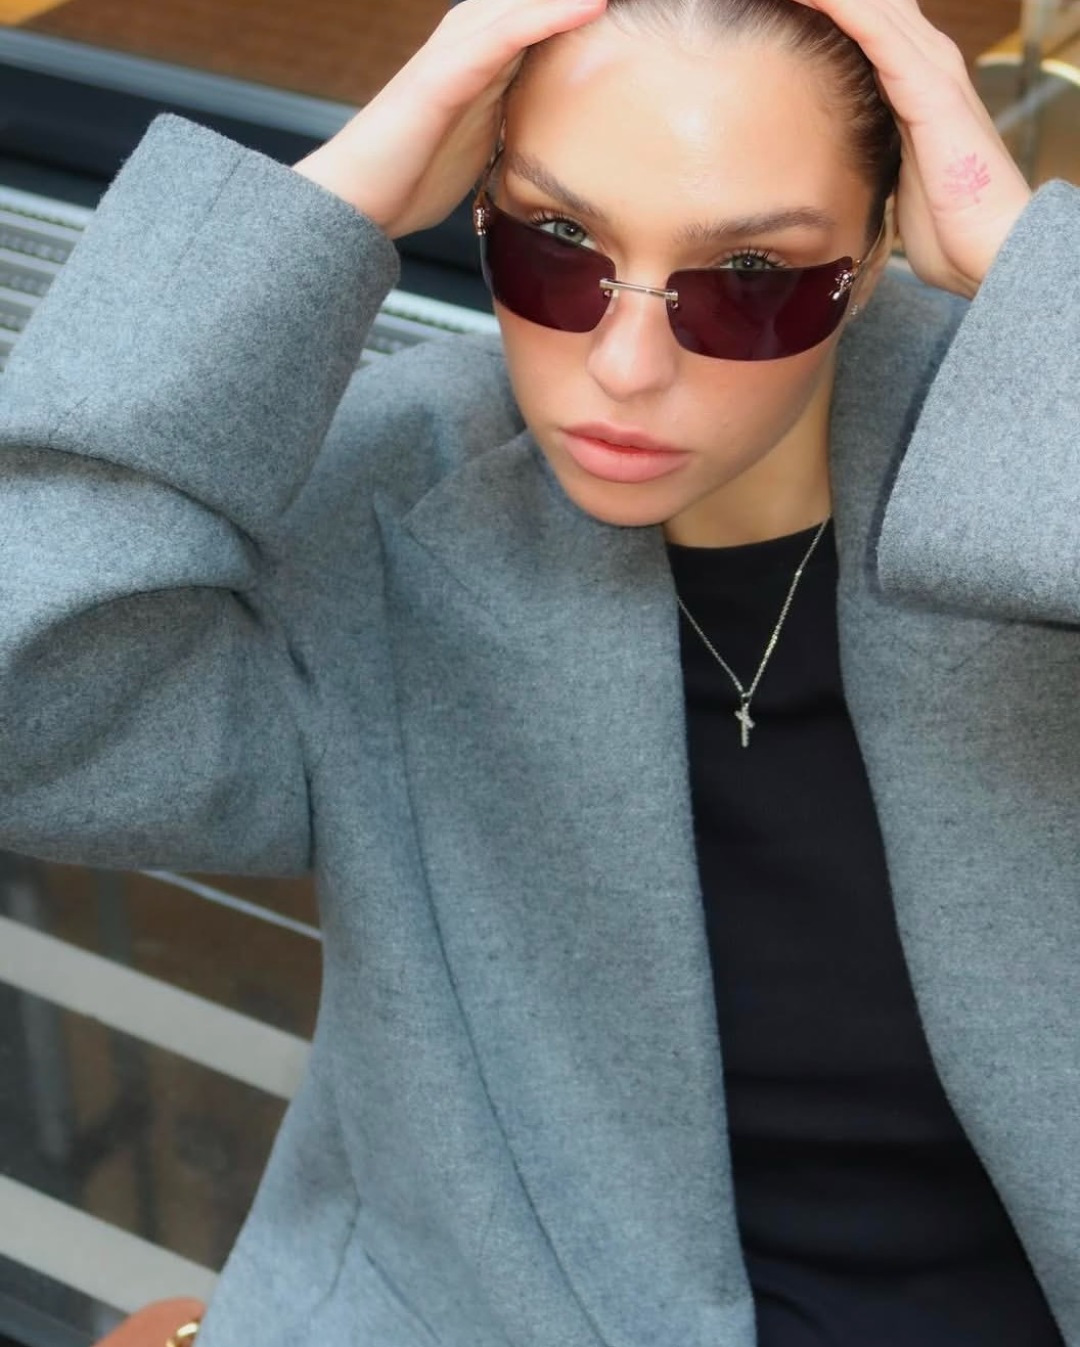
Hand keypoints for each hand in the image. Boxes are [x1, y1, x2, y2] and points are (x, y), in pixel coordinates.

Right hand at [294, 0, 606, 238]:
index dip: (578, 14)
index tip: (627, 11)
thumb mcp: (482, 149)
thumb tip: (550, 144)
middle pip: (532, 5)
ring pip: (522, 7)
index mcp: (481, 65)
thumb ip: (511, 128)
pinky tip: (587, 6)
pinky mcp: (442, 78)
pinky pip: (504, 36)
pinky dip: (546, 17)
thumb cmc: (410, 180)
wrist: (354, 202)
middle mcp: (468, 48)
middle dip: (575, 1)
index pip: (540, 23)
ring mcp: (454, 57)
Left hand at [789, 0, 1031, 296]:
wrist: (992, 249)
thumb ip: (872, 157)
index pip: (869, 29)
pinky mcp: (928, 88)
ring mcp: (932, 70)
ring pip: (872, 8)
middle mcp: (928, 65)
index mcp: (917, 86)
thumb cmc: (947, 229)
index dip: (831, 14)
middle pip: (871, 7)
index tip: (784, 10)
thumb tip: (837, 169)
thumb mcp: (894, 181)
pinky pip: (876, 30)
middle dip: (827, 1)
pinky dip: (840, 8)